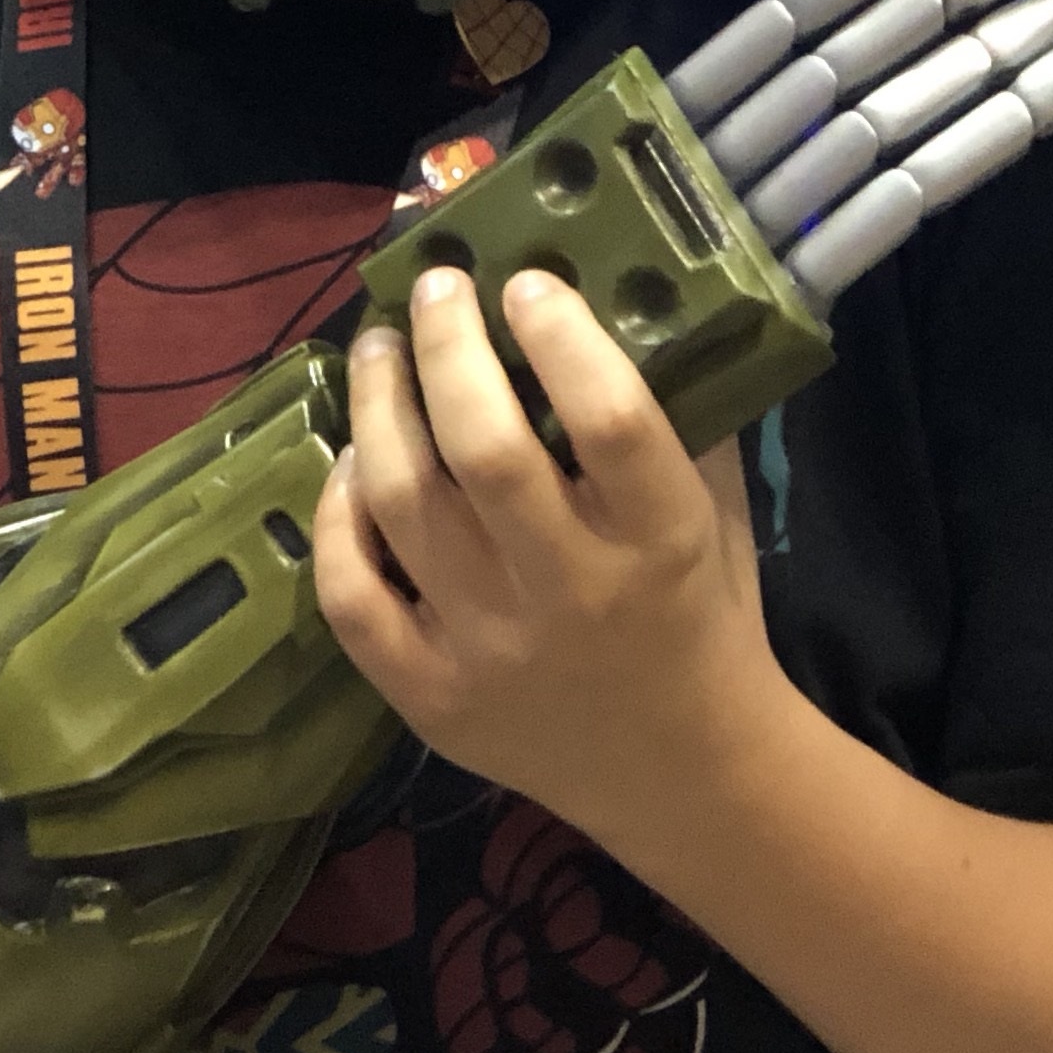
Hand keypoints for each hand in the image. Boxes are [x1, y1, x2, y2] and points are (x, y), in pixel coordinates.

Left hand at [313, 268, 789, 834]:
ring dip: (378, 406)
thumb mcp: (715, 510)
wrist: (684, 771)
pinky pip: (351, 594)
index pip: (609, 419)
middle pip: (484, 449)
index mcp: (661, 540)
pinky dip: (337, 515)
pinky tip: (351, 461)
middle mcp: (572, 594)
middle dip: (446, 347)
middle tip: (434, 288)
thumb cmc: (703, 616)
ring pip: (402, 504)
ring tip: (378, 350)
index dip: (560, 337)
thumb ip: (675, 415)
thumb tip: (608, 294)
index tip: (525, 281)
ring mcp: (489, 651)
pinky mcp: (428, 698)